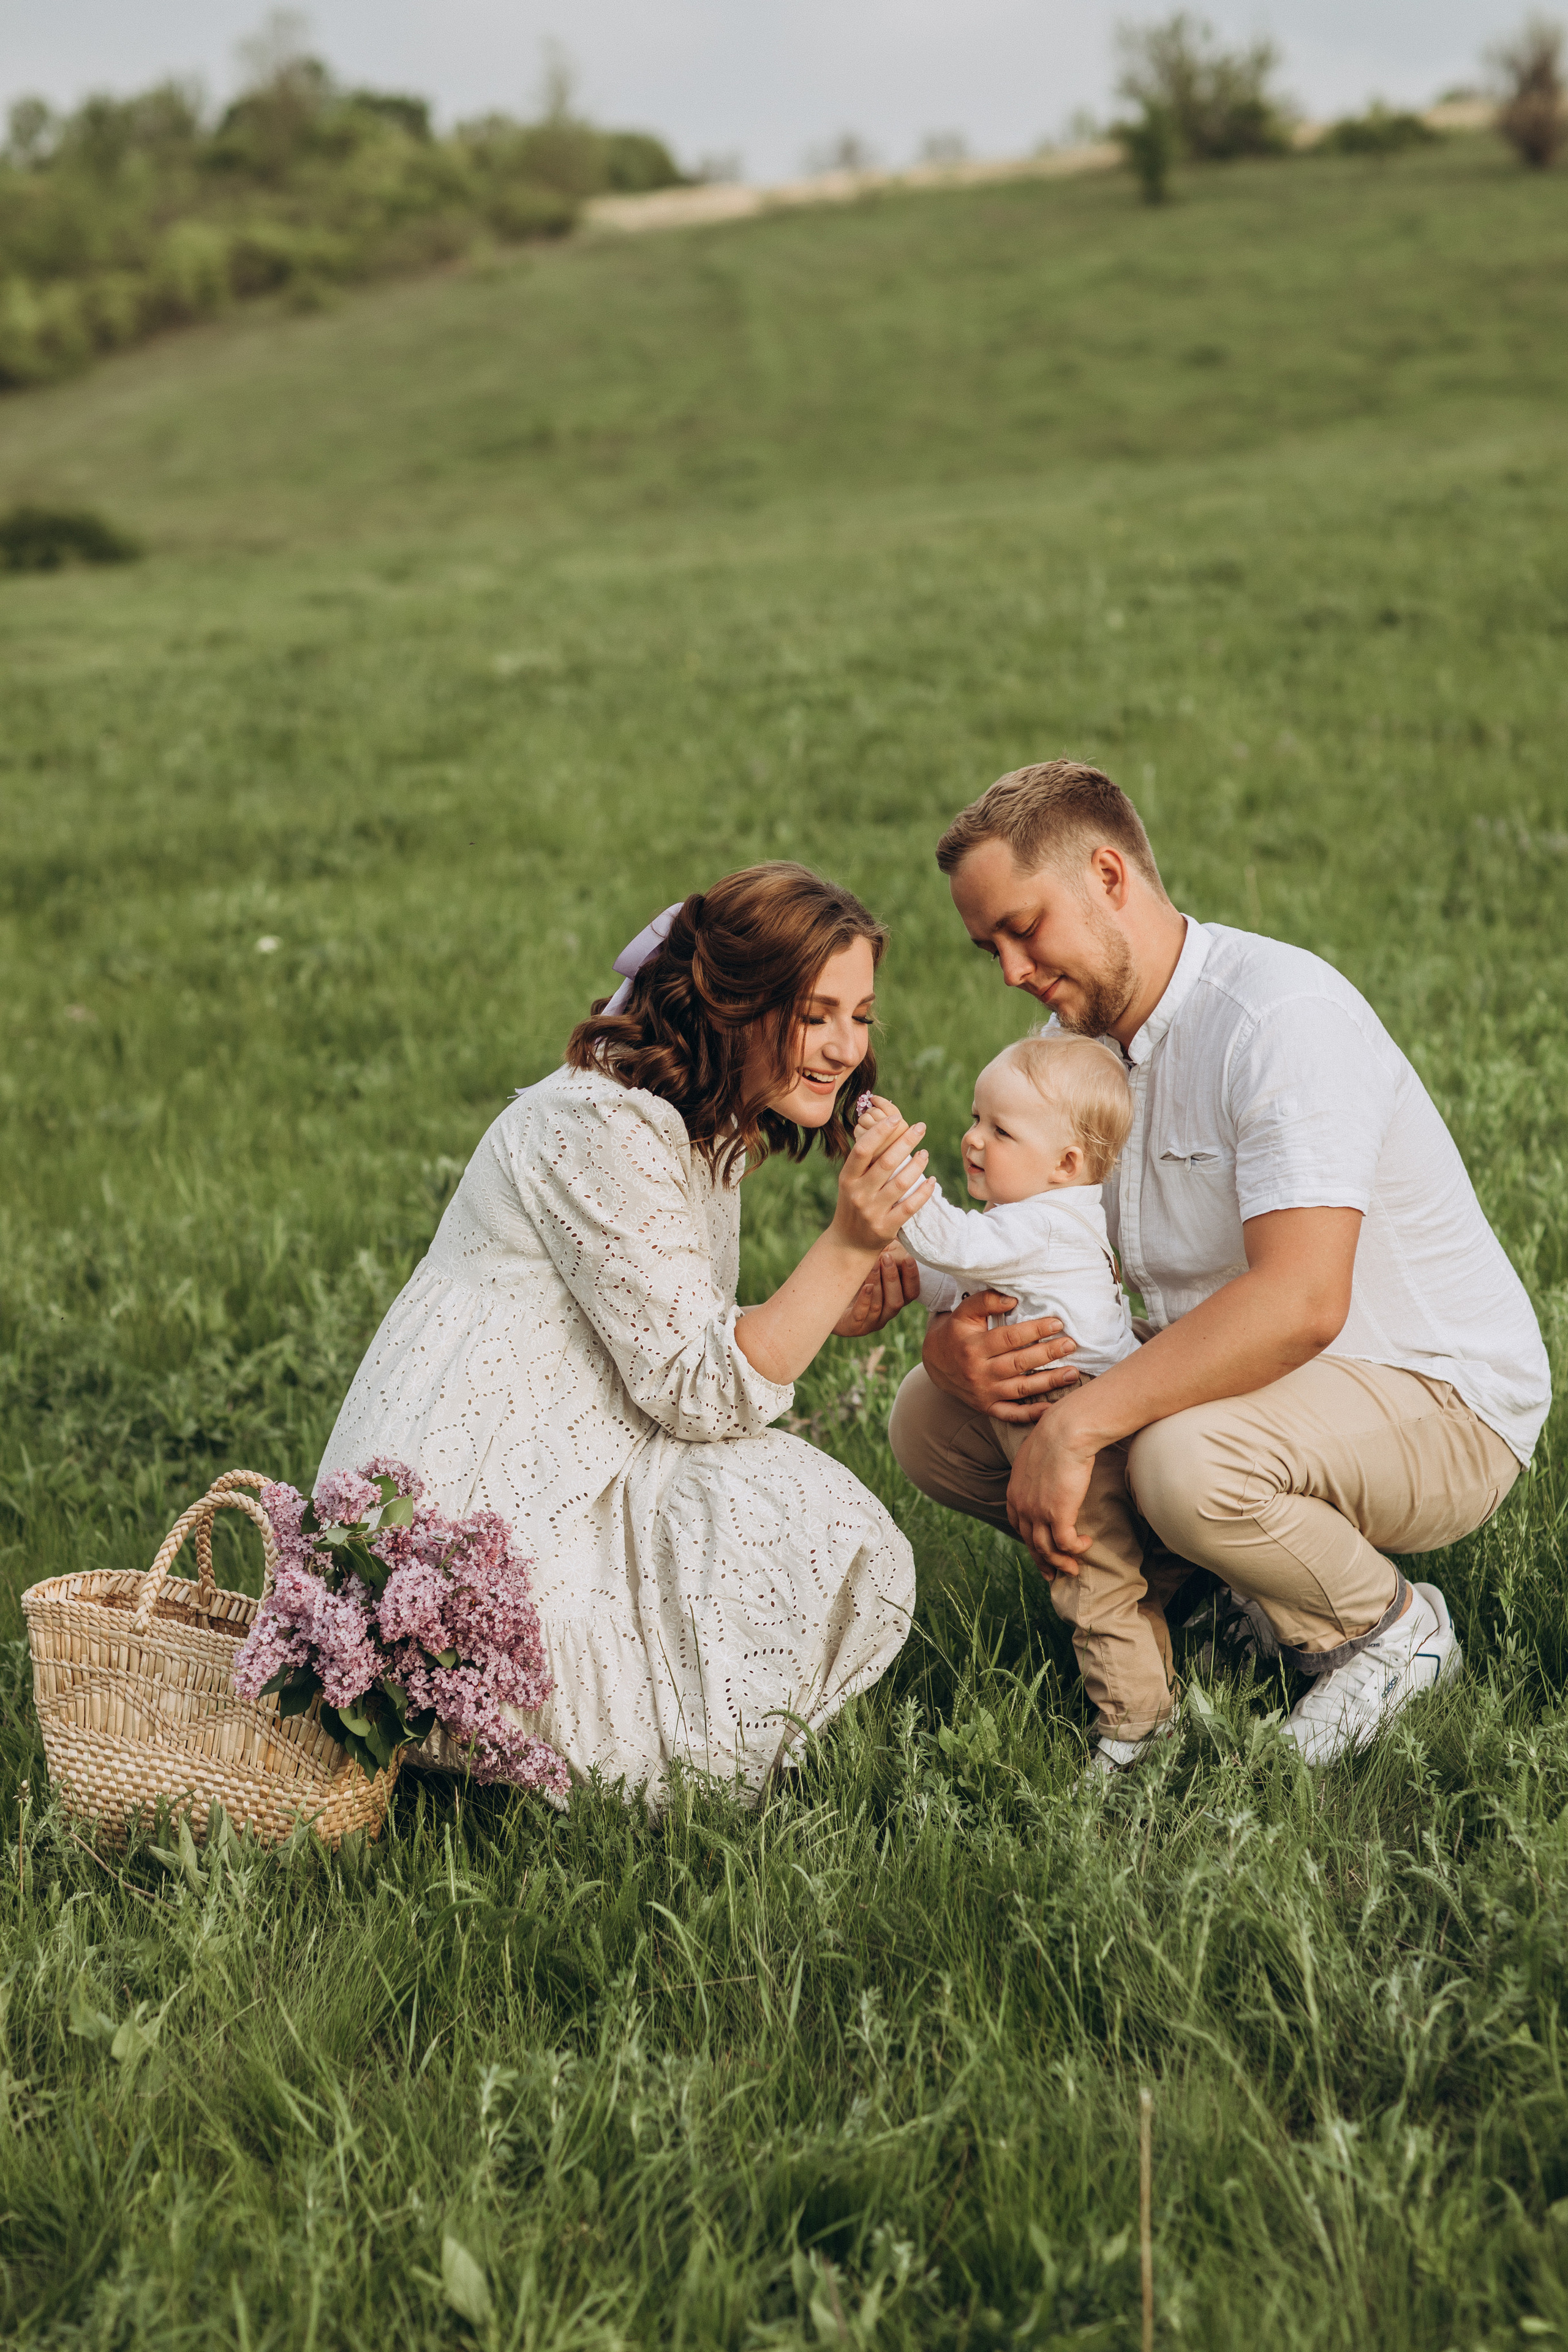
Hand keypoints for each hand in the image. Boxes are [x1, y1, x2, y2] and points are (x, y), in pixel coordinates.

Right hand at [831, 1099, 935, 1253]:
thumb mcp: (850, 1183)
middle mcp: (858, 1194)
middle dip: (906, 1141)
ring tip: (925, 1153)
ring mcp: (872, 1212)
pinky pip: (910, 1206)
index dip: (880, 1131)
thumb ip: (864, 1161)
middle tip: (920, 1127)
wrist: (848, 1243)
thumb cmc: (853, 1205)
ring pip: (901, 1182)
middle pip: (886, 1162)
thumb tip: (883, 1129)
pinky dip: (924, 1192)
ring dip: (918, 1164)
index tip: (896, 1118)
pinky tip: (931, 1180)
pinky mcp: (886, 1227)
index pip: (863, 1149)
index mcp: (847, 1178)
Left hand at [833, 1245, 921, 1336]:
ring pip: (879, 1306)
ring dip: (878, 1284)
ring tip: (873, 1264)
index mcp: (895, 1298)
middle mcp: (886, 1313)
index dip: (912, 1277)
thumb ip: (887, 1252)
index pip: (912, 1292)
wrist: (825, 1295)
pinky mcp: (852, 1326)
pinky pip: (861, 1316)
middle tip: (886, 1258)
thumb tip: (897, 1239)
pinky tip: (865, 1286)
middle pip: (898, 1301)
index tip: (908, 1258)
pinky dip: (865, 1301)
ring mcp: (870, 1322)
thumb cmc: (853, 1274)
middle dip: (893, 1278)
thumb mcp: (871, 1260)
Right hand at [921, 1290, 1079, 1422]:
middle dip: (1048, 1354)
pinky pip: (1011, 1414)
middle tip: (1071, 1345)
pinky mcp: (987, 1407)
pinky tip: (1051, 1407)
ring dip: (1049, 1382)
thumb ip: (985, 1301)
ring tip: (1072, 1373)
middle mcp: (979, 1372)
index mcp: (973, 1346)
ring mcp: (984, 1392)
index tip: (1057, 1323)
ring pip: (1021, 1389)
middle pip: (1019, 1363)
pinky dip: (1031, 1414)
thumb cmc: (956, 1333)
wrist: (934, 1363)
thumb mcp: (964, 1312)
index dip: (1035, 1330)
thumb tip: (1013, 1299)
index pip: (1010, 1338)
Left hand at [1005, 1400, 1097, 1575]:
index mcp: (1014, 1492)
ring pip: (1046, 1549)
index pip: (1019, 1526)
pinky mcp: (1058, 1514)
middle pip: (1030, 1542)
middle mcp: (1022, 1505)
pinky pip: (1066, 1543)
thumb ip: (1037, 1470)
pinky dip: (1076, 1548)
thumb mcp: (1037, 1455)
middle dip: (1043, 1562)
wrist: (1065, 1431)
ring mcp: (1038, 1512)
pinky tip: (1086, 1544)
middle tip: (1053, 1575)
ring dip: (1061, 1562)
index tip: (1041, 1550)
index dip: (1030, 1541)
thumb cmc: (1056, 1435)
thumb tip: (1048, 1471)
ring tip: (1074, 1568)